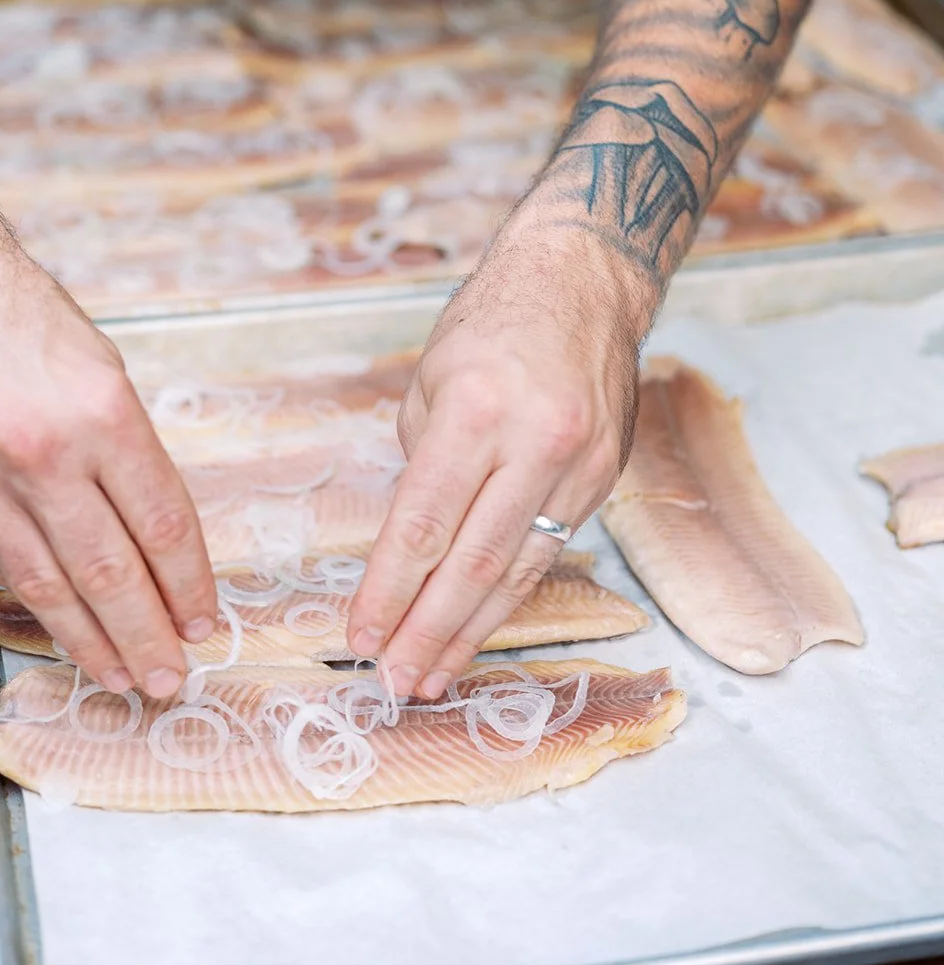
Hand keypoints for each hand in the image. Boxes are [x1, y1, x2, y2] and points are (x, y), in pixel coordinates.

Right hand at [0, 211, 216, 697]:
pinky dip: (34, 603)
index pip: (162, 523)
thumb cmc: (24, 319)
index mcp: (103, 413)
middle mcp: (45, 454)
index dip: (188, 583)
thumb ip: (126, 451)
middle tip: (171, 678)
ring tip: (122, 678)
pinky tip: (60, 628)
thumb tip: (155, 535)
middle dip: (147, 635)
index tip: (205, 620)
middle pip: (110, 572)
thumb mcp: (103, 369)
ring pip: (48, 587)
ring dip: (90, 642)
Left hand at [347, 215, 652, 697]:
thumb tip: (411, 545)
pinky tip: (480, 627)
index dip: (389, 590)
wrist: (584, 281)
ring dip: (471, 632)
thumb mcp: (432, 377)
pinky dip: (510, 596)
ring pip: (518, 571)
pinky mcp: (604, 478)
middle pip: (473, 563)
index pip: (423, 524)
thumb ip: (423, 462)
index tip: (360, 636)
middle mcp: (536, 442)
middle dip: (428, 632)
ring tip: (432, 676)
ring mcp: (579, 465)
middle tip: (393, 683)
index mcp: (477, 409)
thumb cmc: (493, 320)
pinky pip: (549, 552)